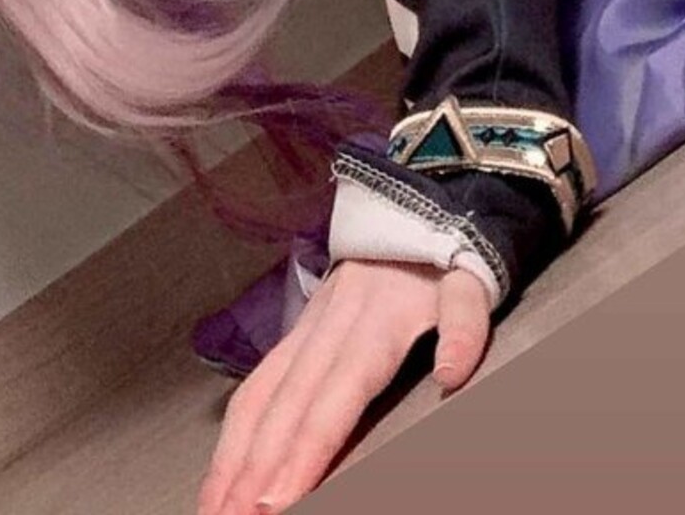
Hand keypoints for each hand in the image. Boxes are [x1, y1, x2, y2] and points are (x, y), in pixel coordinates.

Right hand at [195, 256, 490, 514]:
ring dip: (231, 458)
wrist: (415, 202)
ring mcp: (306, 330)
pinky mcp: (296, 333)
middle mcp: (328, 329)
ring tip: (213, 510)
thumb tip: (452, 375)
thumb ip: (466, 324)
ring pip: (259, 399)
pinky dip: (233, 433)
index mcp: (372, 324)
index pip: (332, 402)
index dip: (303, 453)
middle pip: (284, 410)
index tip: (277, 501)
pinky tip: (219, 471)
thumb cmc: (443, 254)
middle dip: (253, 472)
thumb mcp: (471, 279)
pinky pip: (256, 385)